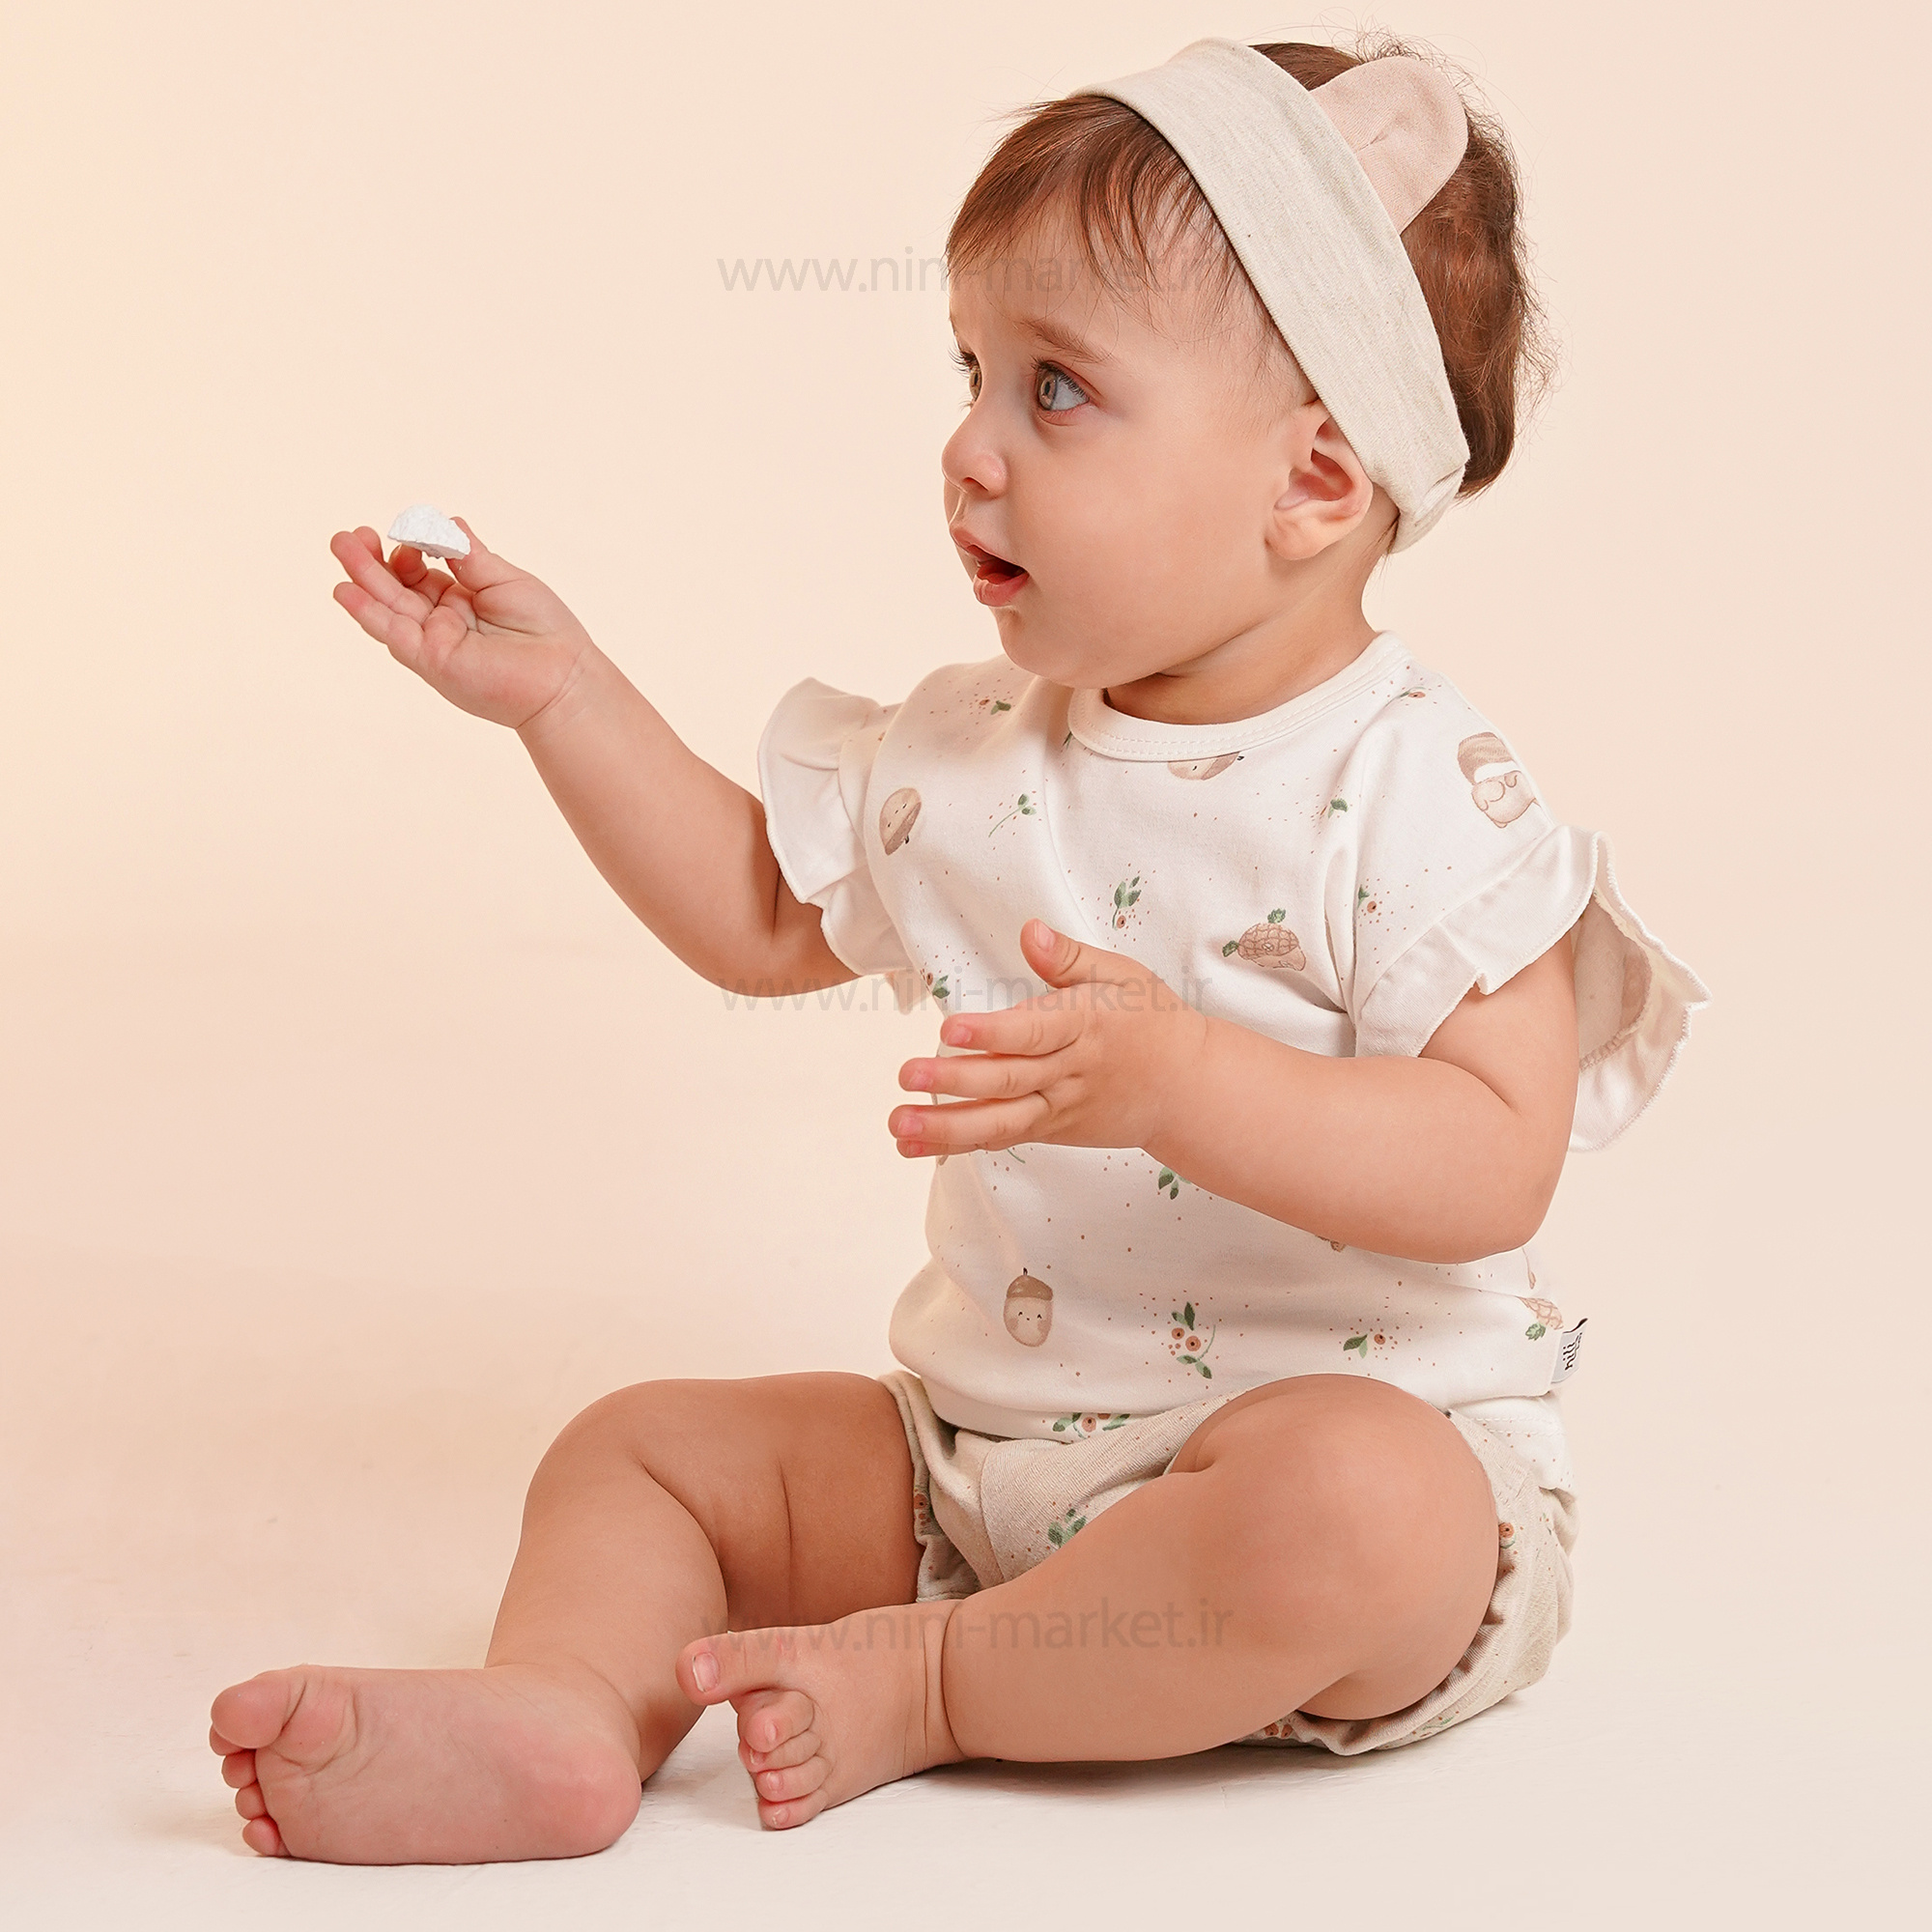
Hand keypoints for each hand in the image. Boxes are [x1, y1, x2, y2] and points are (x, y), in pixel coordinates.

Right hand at [329, 519, 595, 728]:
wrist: (563, 677)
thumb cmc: (545, 630)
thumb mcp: (504, 578)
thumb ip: (467, 554)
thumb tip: (442, 522)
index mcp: (459, 599)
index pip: (418, 571)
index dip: (410, 550)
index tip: (415, 536)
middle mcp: (441, 622)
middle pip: (395, 588)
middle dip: (370, 561)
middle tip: (347, 536)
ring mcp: (434, 642)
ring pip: (388, 608)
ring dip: (362, 579)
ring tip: (340, 547)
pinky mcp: (432, 662)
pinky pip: (394, 635)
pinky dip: (369, 614)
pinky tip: (347, 592)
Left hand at [889, 919, 1207, 1157]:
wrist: (1187, 1087)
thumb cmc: (1150, 1020)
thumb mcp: (1121, 975)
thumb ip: (1069, 958)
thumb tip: (1029, 931)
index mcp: (1086, 1025)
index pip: (1034, 1031)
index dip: (992, 1033)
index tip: (950, 1028)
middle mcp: (1070, 1072)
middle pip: (1007, 1079)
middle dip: (954, 1082)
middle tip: (906, 1076)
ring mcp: (1060, 1107)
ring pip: (1001, 1121)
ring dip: (947, 1126)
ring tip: (899, 1125)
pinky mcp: (1053, 1130)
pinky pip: (1003, 1137)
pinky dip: (960, 1143)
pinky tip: (915, 1146)